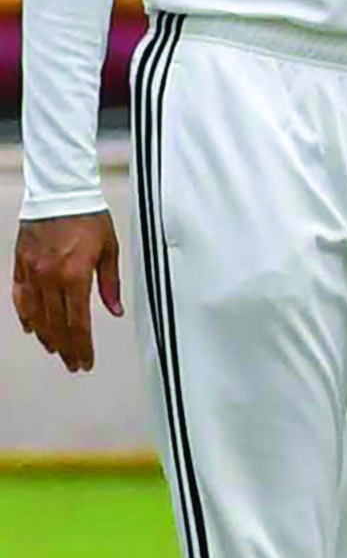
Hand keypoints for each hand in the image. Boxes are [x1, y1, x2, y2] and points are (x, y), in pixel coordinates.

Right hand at [14, 214, 117, 370]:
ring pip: (35, 314)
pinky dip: (25, 315)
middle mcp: (50, 278)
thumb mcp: (109, 250)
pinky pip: (20, 296)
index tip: (86, 362)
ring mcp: (32, 272)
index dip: (82, 346)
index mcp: (75, 276)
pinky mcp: (20, 264)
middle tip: (74, 364)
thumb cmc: (90, 219)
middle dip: (66, 348)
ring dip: (46, 336)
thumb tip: (115, 312)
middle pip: (55, 324)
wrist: (60, 192)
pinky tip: (31, 328)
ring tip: (56, 350)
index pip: (77, 322)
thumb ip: (110, 284)